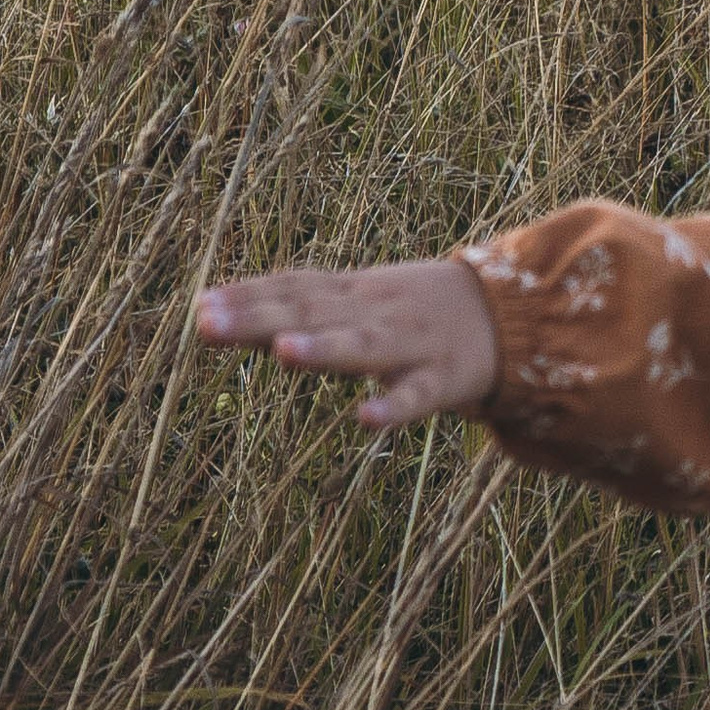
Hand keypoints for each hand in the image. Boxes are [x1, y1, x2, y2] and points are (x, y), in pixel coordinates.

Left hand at [196, 258, 499, 429]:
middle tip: (208, 325)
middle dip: (260, 320)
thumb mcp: (353, 301)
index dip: (248, 297)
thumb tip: (205, 310)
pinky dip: (392, 407)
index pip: (294, 289)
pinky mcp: (442, 381)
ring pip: (363, 348)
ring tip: (283, 354)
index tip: (200, 307)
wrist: (508, 317)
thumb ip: (288, 308)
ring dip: (324, 350)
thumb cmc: (408, 311)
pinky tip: (365, 420)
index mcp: (352, 292)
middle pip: (314, 314)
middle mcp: (375, 312)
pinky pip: (415, 398)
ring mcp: (409, 345)